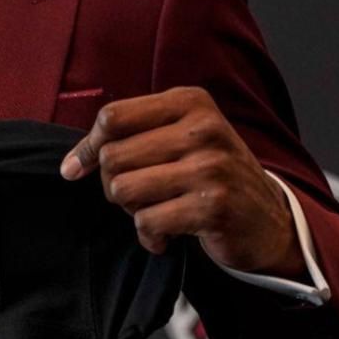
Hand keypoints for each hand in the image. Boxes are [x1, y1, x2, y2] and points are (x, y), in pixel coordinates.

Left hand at [58, 87, 304, 279]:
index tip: (79, 168)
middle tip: (140, 196)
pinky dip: (150, 236)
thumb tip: (69, 167)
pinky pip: (147, 222)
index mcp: (190, 102)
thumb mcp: (177, 139)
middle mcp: (203, 129)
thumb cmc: (209, 175)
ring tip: (157, 211)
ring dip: (132, 211)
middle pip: (112, 157)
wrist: (268, 220)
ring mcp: (211, 168)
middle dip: (113, 184)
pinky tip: (168, 236)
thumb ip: (125, 140)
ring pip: (124, 190)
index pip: (112, 117)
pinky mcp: (213, 207)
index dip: (88, 147)